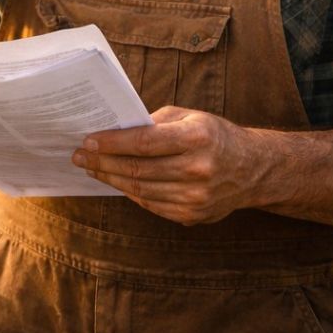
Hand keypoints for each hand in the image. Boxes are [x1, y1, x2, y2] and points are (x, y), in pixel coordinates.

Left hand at [71, 105, 261, 225]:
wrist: (252, 169)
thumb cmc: (214, 136)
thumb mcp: (190, 117)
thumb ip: (155, 122)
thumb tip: (115, 130)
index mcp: (197, 138)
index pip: (143, 143)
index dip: (111, 143)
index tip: (87, 140)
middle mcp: (198, 170)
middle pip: (137, 169)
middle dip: (103, 162)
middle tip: (79, 156)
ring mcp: (196, 197)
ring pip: (140, 190)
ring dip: (111, 179)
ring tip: (92, 168)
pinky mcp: (192, 215)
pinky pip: (151, 204)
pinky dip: (130, 192)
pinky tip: (116, 181)